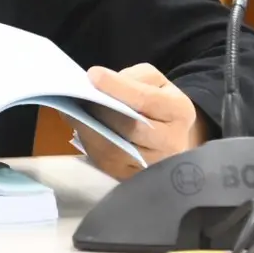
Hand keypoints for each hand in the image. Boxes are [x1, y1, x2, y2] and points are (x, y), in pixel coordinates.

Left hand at [73, 63, 205, 179]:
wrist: (170, 138)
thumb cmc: (159, 104)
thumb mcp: (156, 82)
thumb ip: (134, 78)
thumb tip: (101, 82)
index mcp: (179, 112)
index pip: (146, 100)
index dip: (118, 87)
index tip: (93, 75)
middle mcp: (171, 143)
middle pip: (131, 129)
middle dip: (101, 110)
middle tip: (79, 94)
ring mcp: (152, 166)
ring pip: (116, 149)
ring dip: (90, 129)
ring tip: (74, 110)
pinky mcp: (132, 177)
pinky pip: (106, 162)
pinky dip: (89, 143)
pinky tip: (78, 126)